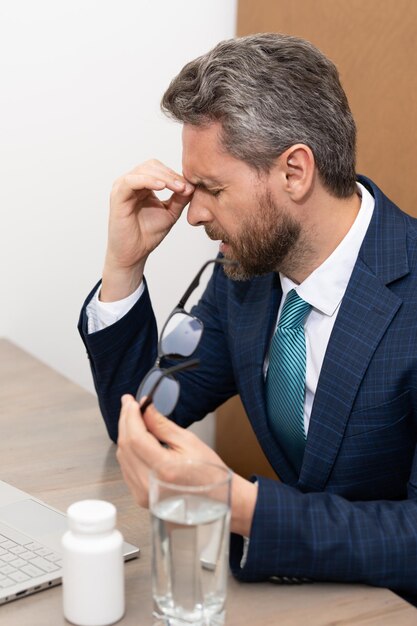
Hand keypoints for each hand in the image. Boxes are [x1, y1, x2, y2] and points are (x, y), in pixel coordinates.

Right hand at [101, 160, 193, 300]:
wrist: (134, 254)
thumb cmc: (148, 235)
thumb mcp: (170, 213)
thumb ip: (179, 199)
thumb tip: (192, 185)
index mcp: (142, 185)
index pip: (160, 170)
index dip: (175, 175)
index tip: (190, 187)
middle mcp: (131, 183)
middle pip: (152, 166)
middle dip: (171, 175)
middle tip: (185, 187)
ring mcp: (123, 188)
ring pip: (143, 170)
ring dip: (163, 177)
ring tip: (177, 188)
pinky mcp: (117, 196)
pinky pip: (131, 181)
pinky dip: (148, 180)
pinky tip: (161, 187)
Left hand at [116, 395, 257, 536]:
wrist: (217, 500)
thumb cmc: (209, 472)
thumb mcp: (188, 441)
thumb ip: (162, 425)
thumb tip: (145, 408)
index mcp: (163, 469)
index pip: (136, 438)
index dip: (130, 417)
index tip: (131, 401)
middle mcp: (149, 484)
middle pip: (126, 446)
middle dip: (125, 422)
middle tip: (129, 404)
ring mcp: (143, 493)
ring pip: (123, 457)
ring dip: (125, 435)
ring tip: (132, 418)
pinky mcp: (141, 497)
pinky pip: (127, 469)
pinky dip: (128, 451)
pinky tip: (134, 439)